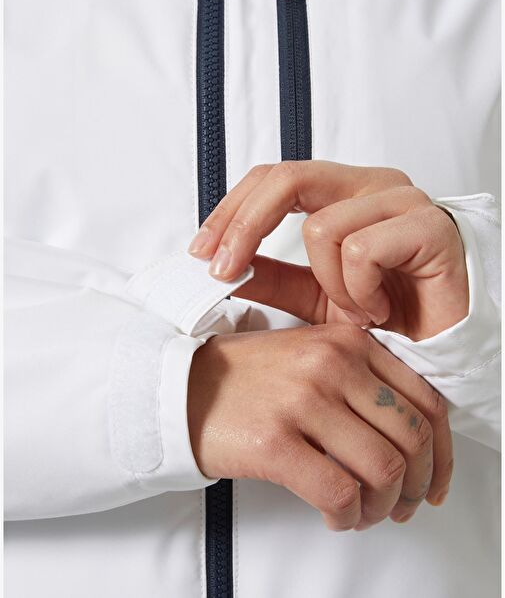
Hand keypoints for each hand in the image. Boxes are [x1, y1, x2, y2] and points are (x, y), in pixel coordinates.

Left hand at [188, 161, 468, 339]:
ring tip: (355, 309)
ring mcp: (403, 200)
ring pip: (322, 226)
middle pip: (287, 179)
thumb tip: (219, 264)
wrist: (445, 344)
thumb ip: (271, 275)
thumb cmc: (390, 313)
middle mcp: (371, 185)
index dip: (231, 210)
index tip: (201, 250)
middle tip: (222, 270)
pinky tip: (379, 309)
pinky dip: (358, 292)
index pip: (274, 178)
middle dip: (243, 226)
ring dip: (327, 285)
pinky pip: (361, 250)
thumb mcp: (313, 296)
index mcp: (344, 192)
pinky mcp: (428, 225)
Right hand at [188, 324, 452, 530]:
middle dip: (416, 485)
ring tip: (363, 513)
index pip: (426, 399)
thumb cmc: (249, 377)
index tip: (433, 478)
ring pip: (382, 469)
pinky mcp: (275, 441)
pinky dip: (348, 517)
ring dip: (381, 506)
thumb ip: (362, 379)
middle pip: (411, 438)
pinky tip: (335, 516)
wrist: (183, 386)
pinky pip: (339, 493)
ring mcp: (303, 400)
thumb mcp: (311, 356)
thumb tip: (409, 438)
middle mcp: (332, 364)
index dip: (440, 451)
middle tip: (402, 504)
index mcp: (348, 341)